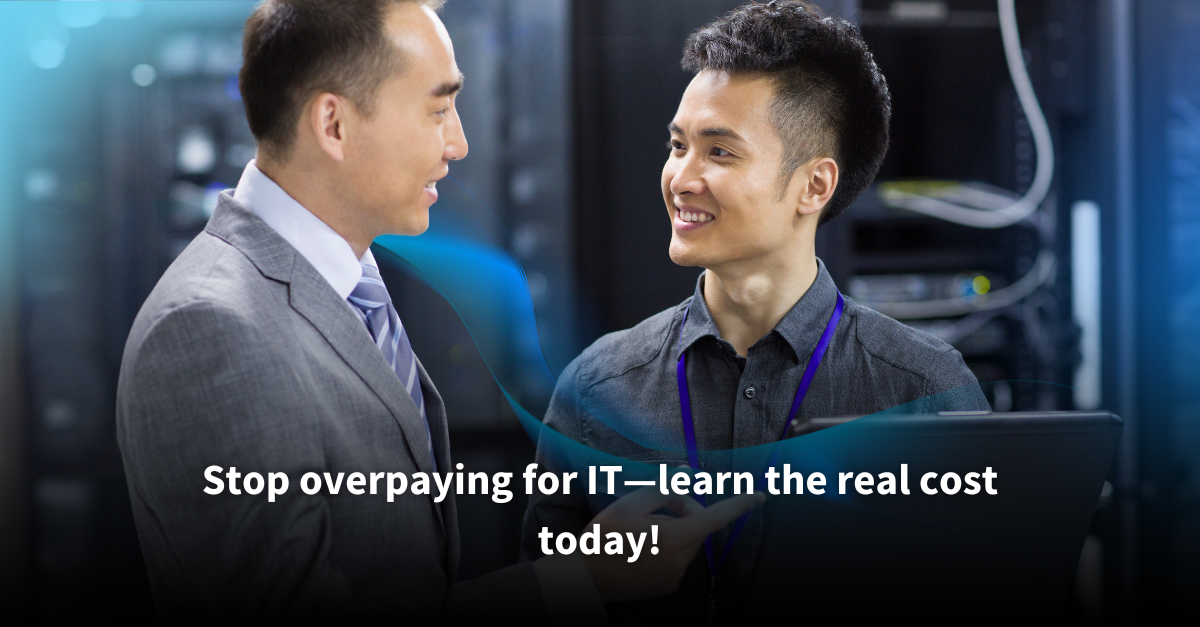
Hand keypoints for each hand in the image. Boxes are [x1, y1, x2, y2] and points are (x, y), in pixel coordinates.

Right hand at [580, 487, 764, 601]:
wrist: (584, 578)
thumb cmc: (603, 539)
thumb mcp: (629, 504)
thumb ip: (663, 489)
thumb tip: (686, 477)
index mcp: (673, 539)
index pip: (716, 517)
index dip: (739, 505)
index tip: (759, 496)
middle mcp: (680, 560)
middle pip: (695, 524)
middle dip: (682, 509)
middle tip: (651, 506)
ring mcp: (675, 575)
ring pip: (685, 540)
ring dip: (671, 528)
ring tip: (639, 530)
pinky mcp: (667, 584)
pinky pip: (676, 557)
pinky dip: (665, 546)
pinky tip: (639, 547)